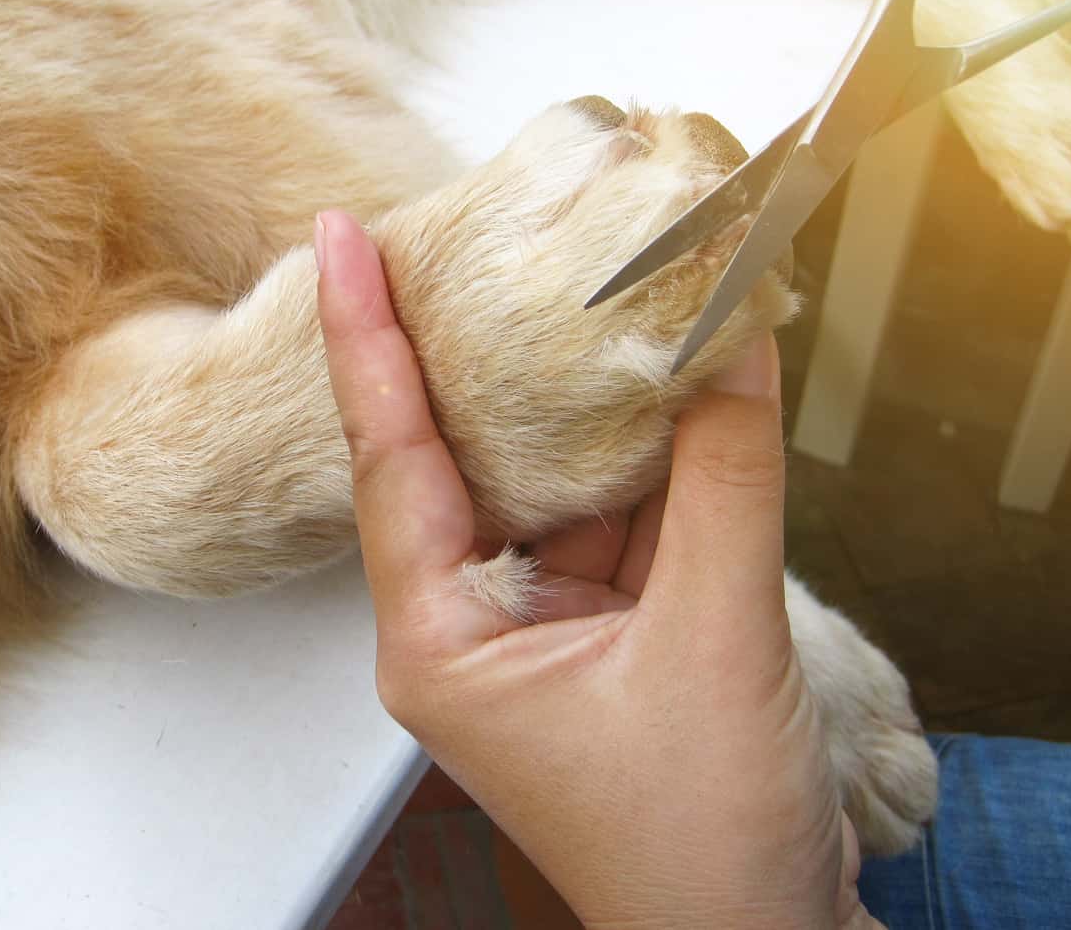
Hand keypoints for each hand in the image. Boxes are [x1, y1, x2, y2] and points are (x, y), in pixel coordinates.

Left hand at [314, 209, 878, 927]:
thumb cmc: (700, 843)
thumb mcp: (715, 635)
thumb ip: (724, 478)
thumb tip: (729, 339)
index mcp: (441, 642)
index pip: (391, 460)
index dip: (367, 341)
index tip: (341, 240)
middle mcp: (472, 626)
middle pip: (465, 456)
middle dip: (481, 347)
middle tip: (471, 227)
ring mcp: (540, 629)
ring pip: (555, 482)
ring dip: (589, 399)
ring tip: (599, 279)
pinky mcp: (607, 634)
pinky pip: (619, 519)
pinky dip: (653, 459)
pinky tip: (676, 379)